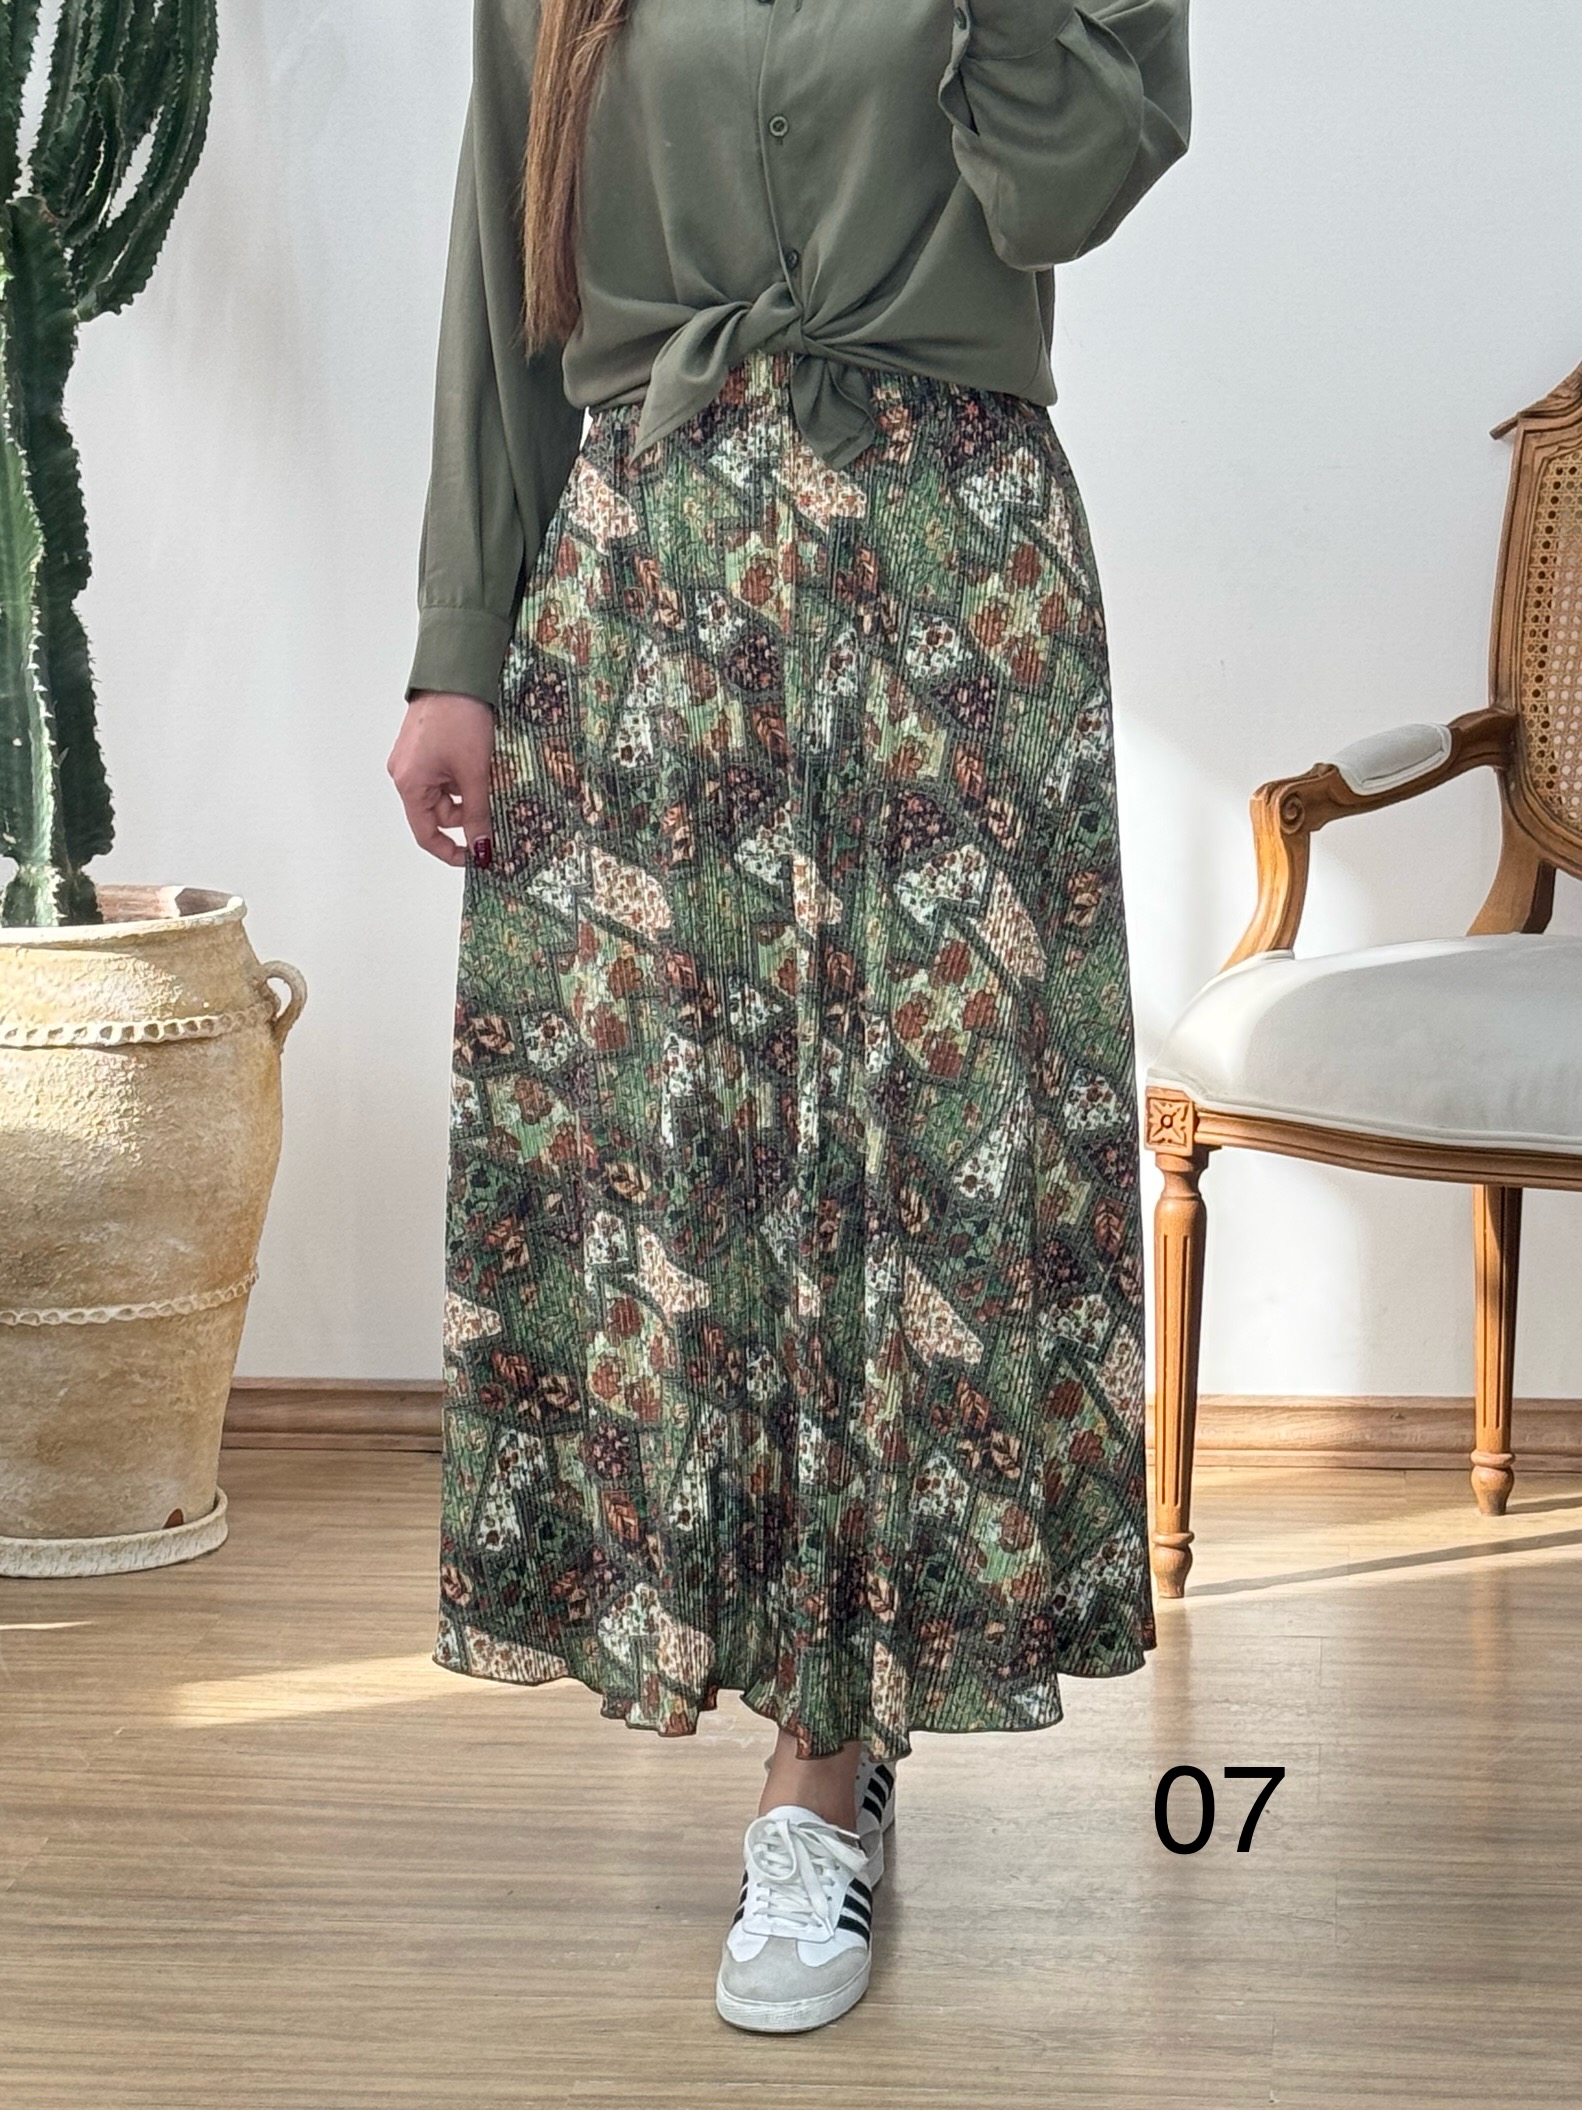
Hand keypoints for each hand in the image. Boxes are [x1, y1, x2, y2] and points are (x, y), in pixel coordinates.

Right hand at [387, 691, 496, 868]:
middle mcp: (405, 773)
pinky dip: (463, 777)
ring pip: (444, 793)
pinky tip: (482, 765)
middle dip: (467, 815)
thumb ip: (477, 813)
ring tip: (490, 779)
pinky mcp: (424, 746)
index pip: (426, 834)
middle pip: (437, 813)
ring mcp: (414, 759)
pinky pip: (444, 774)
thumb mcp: (474, 772)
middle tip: (495, 812)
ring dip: (467, 794)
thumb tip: (482, 848)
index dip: (450, 851)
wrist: (454, 673)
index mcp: (409, 784)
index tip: (474, 858)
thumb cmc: (459, 718)